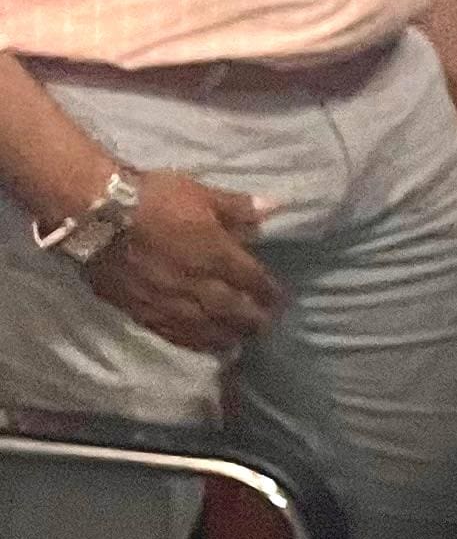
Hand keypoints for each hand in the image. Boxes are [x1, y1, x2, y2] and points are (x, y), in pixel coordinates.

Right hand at [81, 171, 279, 352]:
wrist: (96, 216)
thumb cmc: (152, 198)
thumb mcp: (202, 193)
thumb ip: (238, 207)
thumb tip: (273, 209)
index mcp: (217, 254)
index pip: (252, 280)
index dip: (267, 292)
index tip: (279, 300)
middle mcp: (197, 284)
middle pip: (232, 309)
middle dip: (252, 320)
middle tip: (265, 328)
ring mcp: (167, 300)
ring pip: (203, 327)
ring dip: (225, 336)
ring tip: (238, 343)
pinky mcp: (139, 310)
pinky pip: (171, 332)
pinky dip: (191, 341)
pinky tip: (199, 345)